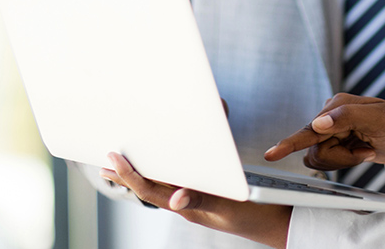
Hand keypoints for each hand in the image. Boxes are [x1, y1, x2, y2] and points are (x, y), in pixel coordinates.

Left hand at [100, 153, 289, 248]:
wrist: (278, 225)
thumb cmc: (255, 215)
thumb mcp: (228, 206)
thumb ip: (202, 200)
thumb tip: (176, 198)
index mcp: (189, 205)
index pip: (151, 190)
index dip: (130, 176)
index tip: (113, 160)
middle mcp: (188, 204)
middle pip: (151, 188)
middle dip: (127, 176)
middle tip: (105, 164)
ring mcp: (198, 202)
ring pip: (163, 187)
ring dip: (142, 176)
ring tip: (122, 168)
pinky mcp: (209, 198)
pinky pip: (180, 185)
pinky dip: (167, 175)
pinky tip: (165, 173)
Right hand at [264, 93, 384, 196]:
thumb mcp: (378, 118)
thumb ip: (347, 116)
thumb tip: (318, 123)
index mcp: (337, 105)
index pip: (312, 129)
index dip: (292, 143)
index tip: (271, 155)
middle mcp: (329, 116)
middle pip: (316, 148)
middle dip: (342, 157)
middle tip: (365, 152)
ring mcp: (329, 131)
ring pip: (318, 158)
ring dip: (344, 160)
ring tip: (364, 150)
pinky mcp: (332, 143)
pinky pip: (325, 162)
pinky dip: (344, 162)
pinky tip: (359, 153)